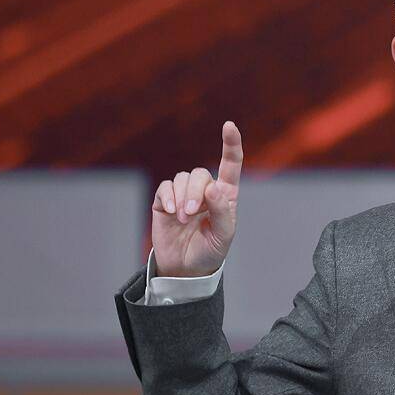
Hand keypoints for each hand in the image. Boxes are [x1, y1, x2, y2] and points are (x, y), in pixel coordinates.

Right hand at [150, 121, 241, 277]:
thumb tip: (213, 187)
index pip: (230, 164)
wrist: (186, 268)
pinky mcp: (164, 201)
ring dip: (182, 197)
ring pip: (182, 178)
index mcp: (225, 195)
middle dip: (195, 192)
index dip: (231, 144)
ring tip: (183, 219)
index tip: (229, 126)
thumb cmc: (211, 250)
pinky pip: (165, 187)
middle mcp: (205, 191)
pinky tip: (169, 211)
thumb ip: (222, 211)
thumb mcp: (224, 235)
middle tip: (191, 214)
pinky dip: (167, 197)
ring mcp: (183, 195)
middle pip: (200, 173)